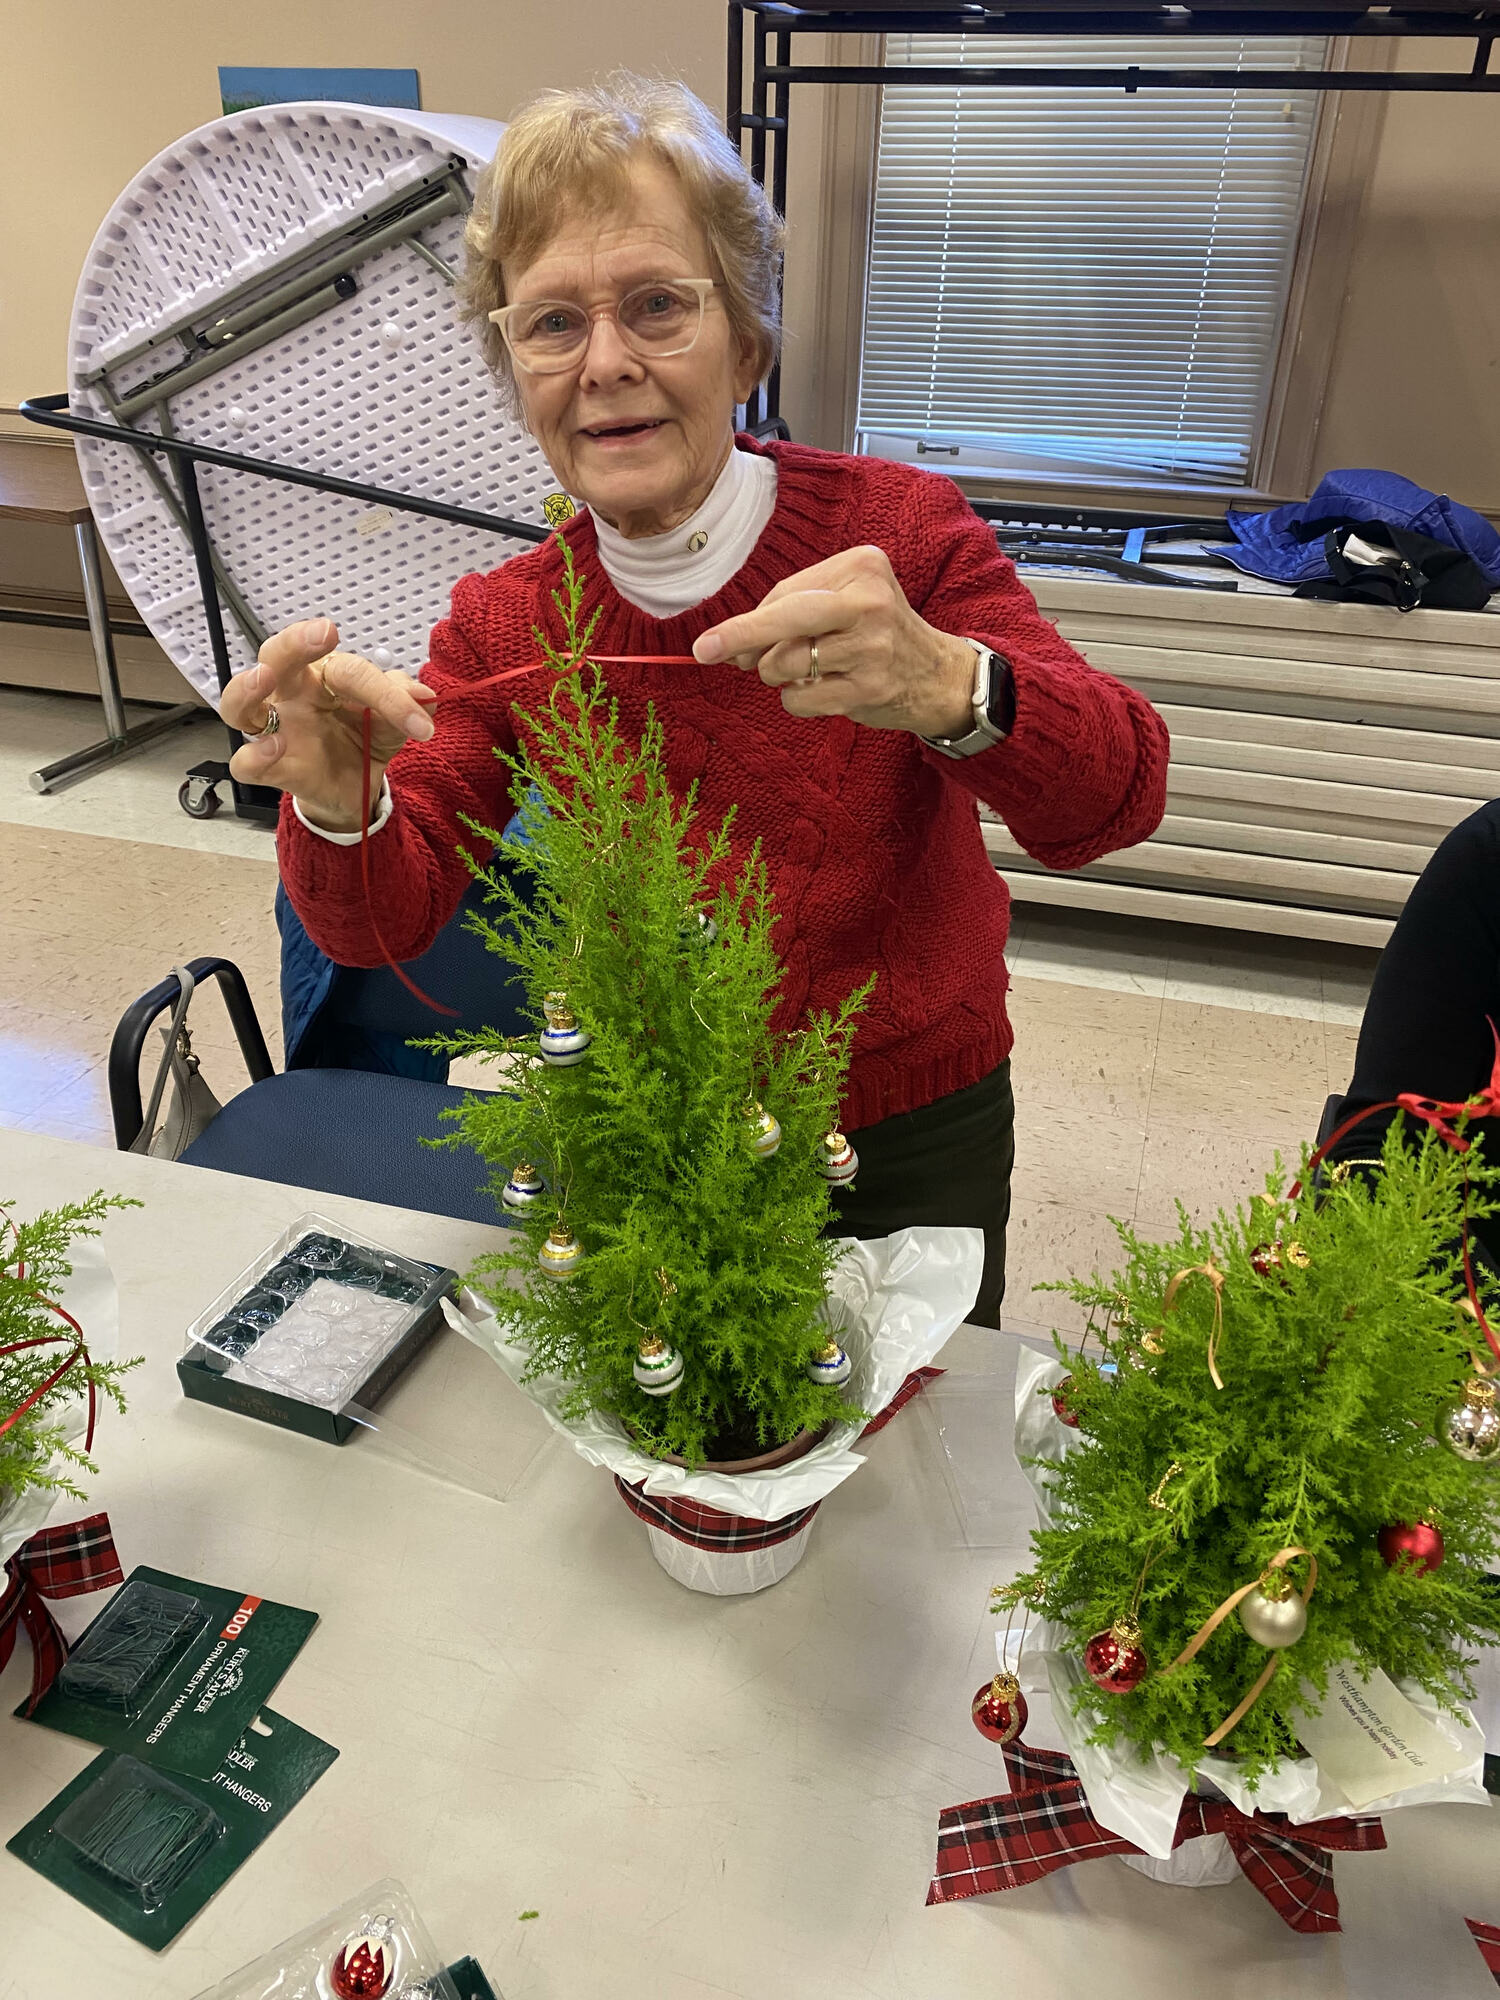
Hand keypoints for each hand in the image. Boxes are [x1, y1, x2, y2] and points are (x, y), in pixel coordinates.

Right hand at [221, 619, 436, 831]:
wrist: (359, 788)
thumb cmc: (367, 739)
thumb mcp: (395, 721)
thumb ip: (406, 704)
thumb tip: (424, 695)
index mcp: (324, 674)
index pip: (348, 669)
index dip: (385, 693)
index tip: (419, 721)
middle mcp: (292, 694)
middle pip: (275, 655)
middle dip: (295, 640)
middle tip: (324, 632)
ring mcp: (275, 729)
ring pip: (238, 702)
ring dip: (246, 687)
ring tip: (264, 678)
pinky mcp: (271, 768)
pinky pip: (244, 761)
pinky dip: (254, 754)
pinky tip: (275, 747)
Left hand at [691, 546, 976, 736]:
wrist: (936, 673)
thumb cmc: (876, 631)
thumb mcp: (845, 599)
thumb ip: (790, 611)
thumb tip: (730, 645)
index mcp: (862, 566)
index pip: (786, 592)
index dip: (750, 620)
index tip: (718, 640)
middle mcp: (869, 602)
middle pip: (786, 617)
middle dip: (739, 635)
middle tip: (704, 651)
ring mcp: (871, 647)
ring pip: (786, 663)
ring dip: (777, 674)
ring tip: (805, 671)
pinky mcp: (869, 688)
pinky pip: (800, 697)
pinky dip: (797, 698)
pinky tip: (824, 690)